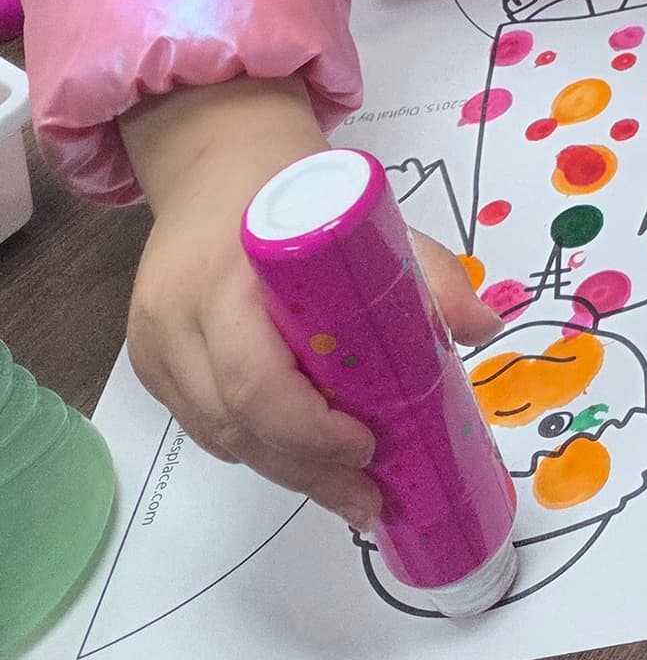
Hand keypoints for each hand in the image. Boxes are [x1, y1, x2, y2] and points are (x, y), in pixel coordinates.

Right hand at [122, 77, 497, 521]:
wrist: (215, 160)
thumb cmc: (297, 191)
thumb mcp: (368, 215)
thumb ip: (429, 269)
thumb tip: (484, 328)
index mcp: (233, 271)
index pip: (256, 377)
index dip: (308, 427)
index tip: (368, 443)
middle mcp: (181, 312)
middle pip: (237, 421)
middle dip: (308, 470)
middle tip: (370, 499)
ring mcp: (157, 342)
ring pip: (218, 434)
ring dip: (283, 469)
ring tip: (348, 492)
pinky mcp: (150, 361)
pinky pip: (202, 424)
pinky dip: (253, 446)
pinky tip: (299, 459)